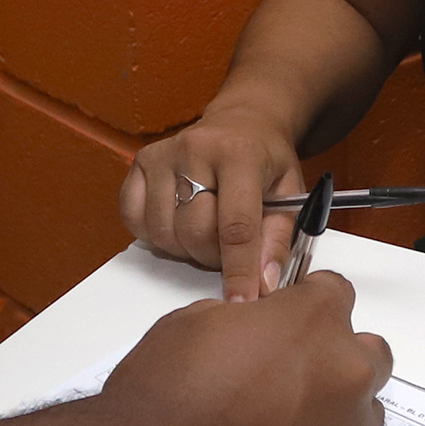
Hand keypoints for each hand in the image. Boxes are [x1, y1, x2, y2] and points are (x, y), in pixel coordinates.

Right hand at [92, 273, 393, 425]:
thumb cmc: (166, 399)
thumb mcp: (196, 322)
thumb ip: (247, 321)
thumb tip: (253, 332)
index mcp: (315, 321)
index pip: (336, 292)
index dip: (307, 302)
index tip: (290, 315)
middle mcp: (346, 373)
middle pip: (367, 351)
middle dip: (334, 354)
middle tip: (289, 369)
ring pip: (362, 408)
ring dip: (333, 406)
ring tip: (280, 421)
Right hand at [121, 107, 303, 300]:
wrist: (241, 122)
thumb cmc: (265, 160)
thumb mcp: (289, 193)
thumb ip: (278, 239)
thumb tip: (264, 284)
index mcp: (239, 154)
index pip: (236, 226)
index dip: (239, 271)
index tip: (240, 302)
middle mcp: (195, 149)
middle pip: (195, 232)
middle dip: (213, 257)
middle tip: (230, 249)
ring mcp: (161, 155)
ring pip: (164, 233)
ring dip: (186, 248)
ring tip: (207, 231)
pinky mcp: (140, 164)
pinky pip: (135, 221)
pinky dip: (157, 235)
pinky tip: (179, 221)